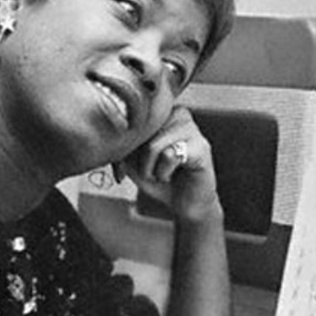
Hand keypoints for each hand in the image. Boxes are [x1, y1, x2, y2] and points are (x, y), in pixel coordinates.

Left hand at [117, 106, 220, 225]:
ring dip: (151, 169)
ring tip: (162, 173)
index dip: (126, 146)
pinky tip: (171, 176)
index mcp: (163, 110)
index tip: (129, 163)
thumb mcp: (131, 159)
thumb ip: (122, 143)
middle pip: (142, 133)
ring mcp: (192, 128)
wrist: (184, 204)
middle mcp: (179, 113)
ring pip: (154, 145)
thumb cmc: (158, 179)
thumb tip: (113, 136)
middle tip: (151, 172)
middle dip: (140, 161)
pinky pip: (169, 156)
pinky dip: (163, 173)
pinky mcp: (202, 147)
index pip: (133, 119)